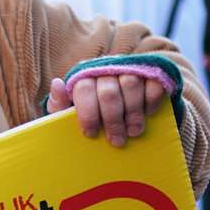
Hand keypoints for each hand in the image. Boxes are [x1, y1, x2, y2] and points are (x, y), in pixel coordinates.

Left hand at [49, 73, 167, 147]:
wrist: (119, 97)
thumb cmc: (91, 108)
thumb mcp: (71, 109)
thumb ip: (60, 103)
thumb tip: (57, 84)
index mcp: (84, 76)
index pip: (84, 90)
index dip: (87, 114)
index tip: (90, 134)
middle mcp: (106, 68)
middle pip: (108, 93)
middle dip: (112, 120)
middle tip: (116, 141)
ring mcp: (128, 67)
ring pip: (130, 85)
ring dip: (132, 112)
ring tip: (133, 132)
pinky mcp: (149, 71)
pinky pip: (152, 82)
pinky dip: (151, 99)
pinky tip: (148, 113)